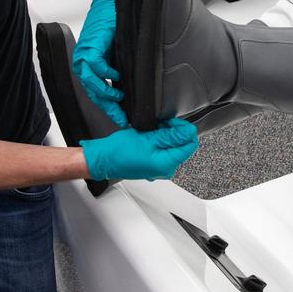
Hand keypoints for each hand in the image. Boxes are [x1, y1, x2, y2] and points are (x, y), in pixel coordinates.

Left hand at [72, 0, 127, 126]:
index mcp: (90, 63)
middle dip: (107, 107)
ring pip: (91, 82)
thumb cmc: (114, 23)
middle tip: (121, 117)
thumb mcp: (117, 51)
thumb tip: (129, 88)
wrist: (112, 1)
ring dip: (105, 93)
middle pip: (92, 92)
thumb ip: (119, 69)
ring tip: (119, 100)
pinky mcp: (91, 45)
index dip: (107, 107)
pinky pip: (96, 66)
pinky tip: (117, 78)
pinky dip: (107, 74)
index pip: (96, 92)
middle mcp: (84, 61)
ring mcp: (85, 53)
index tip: (120, 117)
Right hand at [81, 119, 199, 180]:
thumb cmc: (118, 151)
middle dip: (173, 132)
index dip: (184, 130)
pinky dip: (158, 141)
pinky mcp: (152, 165)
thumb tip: (188, 131)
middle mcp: (165, 169)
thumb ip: (170, 135)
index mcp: (166, 164)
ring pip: (171, 147)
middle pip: (181, 146)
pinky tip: (148, 137)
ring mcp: (158, 168)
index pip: (190, 145)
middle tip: (158, 125)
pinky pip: (162, 150)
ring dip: (164, 135)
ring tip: (150, 131)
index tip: (172, 122)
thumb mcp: (148, 138)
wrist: (102, 159)